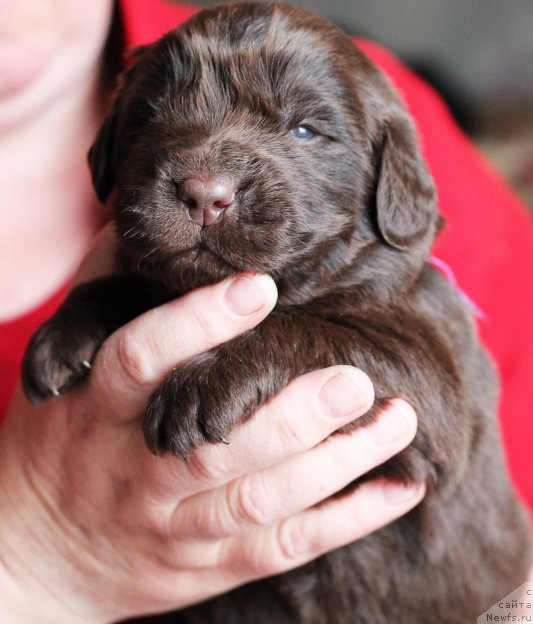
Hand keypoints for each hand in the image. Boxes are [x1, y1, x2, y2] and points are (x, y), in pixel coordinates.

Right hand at [0, 230, 422, 622]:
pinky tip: (401, 489)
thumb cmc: (60, 438)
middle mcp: (138, 471)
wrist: (36, 552)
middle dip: (292, 415)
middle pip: (217, 446)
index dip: (197, 323)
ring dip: (338, 462)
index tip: (259, 286)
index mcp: (98, 407)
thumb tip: (142, 221)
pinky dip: (349, 520)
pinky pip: (284, 547)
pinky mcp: (209, 563)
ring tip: (397, 419)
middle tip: (355, 376)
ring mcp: (176, 525)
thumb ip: (105, 292)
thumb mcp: (62, 362)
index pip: (141, 359)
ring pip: (262, 500)